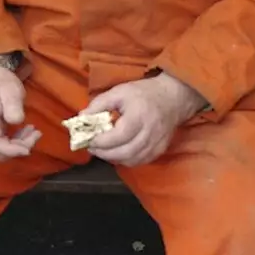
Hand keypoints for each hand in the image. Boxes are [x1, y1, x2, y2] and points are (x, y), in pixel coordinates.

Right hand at [0, 68, 41, 160]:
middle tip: (35, 134)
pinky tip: (25, 133)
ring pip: (0, 151)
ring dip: (18, 146)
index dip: (10, 150)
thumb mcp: (10, 90)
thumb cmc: (1, 84)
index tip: (28, 148)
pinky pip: (1, 146)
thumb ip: (13, 105)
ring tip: (34, 132)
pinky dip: (15, 144)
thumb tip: (17, 121)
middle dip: (18, 149)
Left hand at [80, 73, 206, 166]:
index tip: (88, 139)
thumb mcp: (119, 92)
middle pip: (124, 152)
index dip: (101, 141)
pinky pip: (139, 162)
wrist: (173, 98)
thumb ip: (98, 104)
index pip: (118, 136)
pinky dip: (125, 160)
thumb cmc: (143, 93)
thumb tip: (81, 118)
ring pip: (131, 160)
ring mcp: (156, 144)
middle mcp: (150, 133)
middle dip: (103, 153)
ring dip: (113, 158)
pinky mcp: (159, 150)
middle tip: (91, 147)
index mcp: (139, 116)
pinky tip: (117, 151)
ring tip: (103, 149)